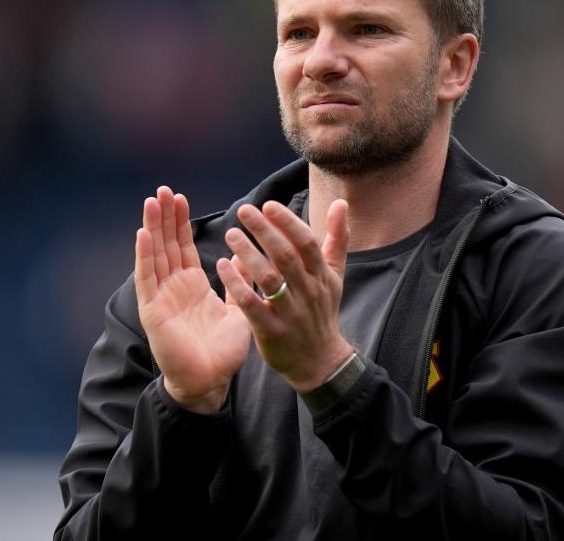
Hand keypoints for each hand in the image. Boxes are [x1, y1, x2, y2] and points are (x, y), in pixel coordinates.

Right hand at [134, 186, 250, 413]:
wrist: (211, 382)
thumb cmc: (223, 351)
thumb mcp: (238, 309)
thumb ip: (239, 283)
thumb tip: (245, 256)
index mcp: (192, 286)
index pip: (183, 247)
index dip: (180, 223)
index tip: (179, 198)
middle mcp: (173, 288)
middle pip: (166, 245)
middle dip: (164, 217)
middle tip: (163, 190)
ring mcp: (161, 298)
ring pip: (155, 255)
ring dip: (152, 228)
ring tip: (151, 201)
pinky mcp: (153, 311)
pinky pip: (147, 279)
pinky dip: (144, 255)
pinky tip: (143, 233)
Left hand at [215, 199, 353, 391]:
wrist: (319, 360)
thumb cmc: (322, 310)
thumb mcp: (335, 275)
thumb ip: (337, 238)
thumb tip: (340, 203)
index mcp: (321, 276)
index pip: (307, 243)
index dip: (288, 223)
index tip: (268, 205)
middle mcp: (308, 292)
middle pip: (286, 257)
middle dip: (265, 231)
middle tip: (245, 211)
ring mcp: (290, 313)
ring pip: (269, 279)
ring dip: (248, 254)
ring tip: (231, 233)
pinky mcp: (271, 332)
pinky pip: (252, 305)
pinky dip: (237, 284)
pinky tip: (222, 266)